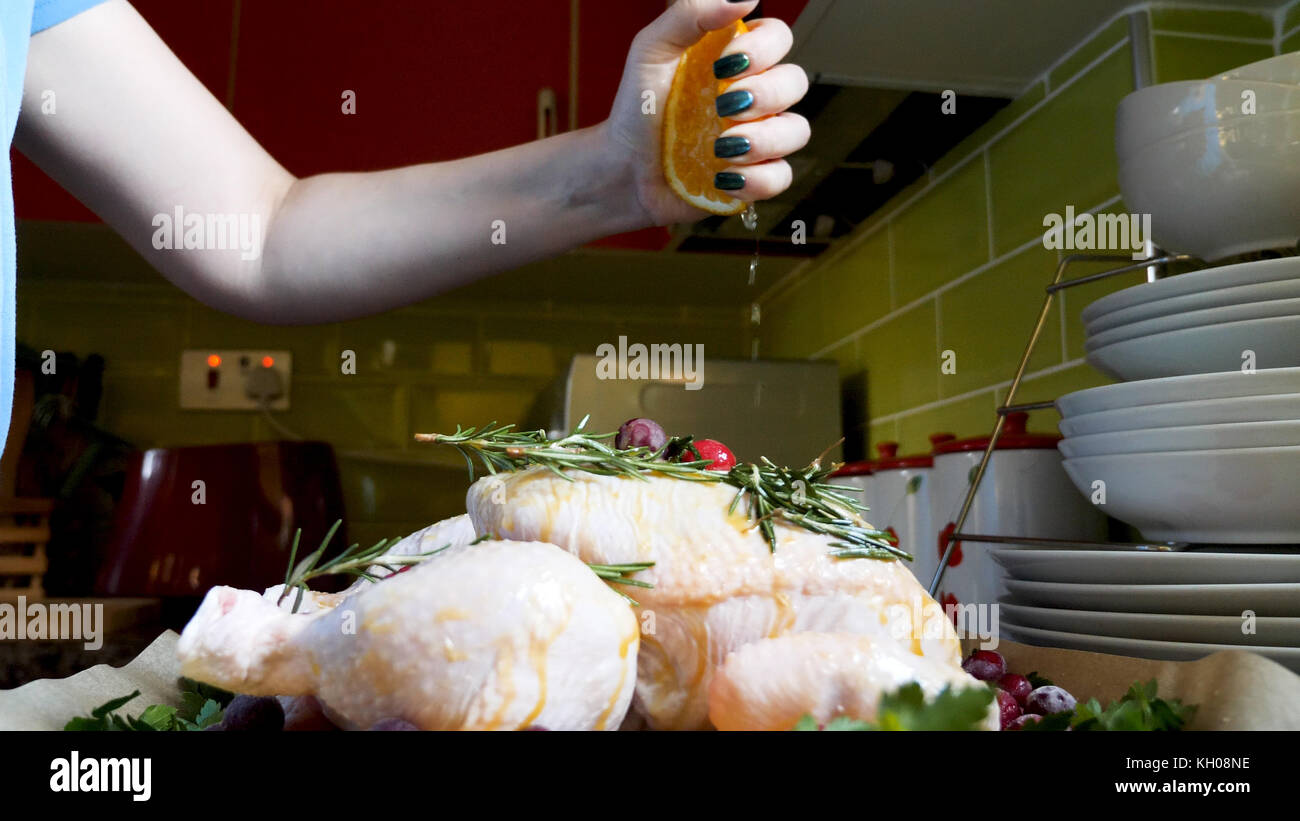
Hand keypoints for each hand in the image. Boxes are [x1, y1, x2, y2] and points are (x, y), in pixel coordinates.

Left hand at [603, 0, 810, 225]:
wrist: (620, 169)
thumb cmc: (637, 108)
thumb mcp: (652, 50)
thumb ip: (690, 14)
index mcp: (736, 59)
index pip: (778, 37)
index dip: (765, 47)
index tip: (726, 63)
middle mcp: (754, 96)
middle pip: (796, 82)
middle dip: (766, 93)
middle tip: (723, 105)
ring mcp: (757, 139)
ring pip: (797, 131)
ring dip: (765, 138)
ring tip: (722, 146)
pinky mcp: (752, 179)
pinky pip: (781, 177)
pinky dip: (758, 179)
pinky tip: (724, 176)